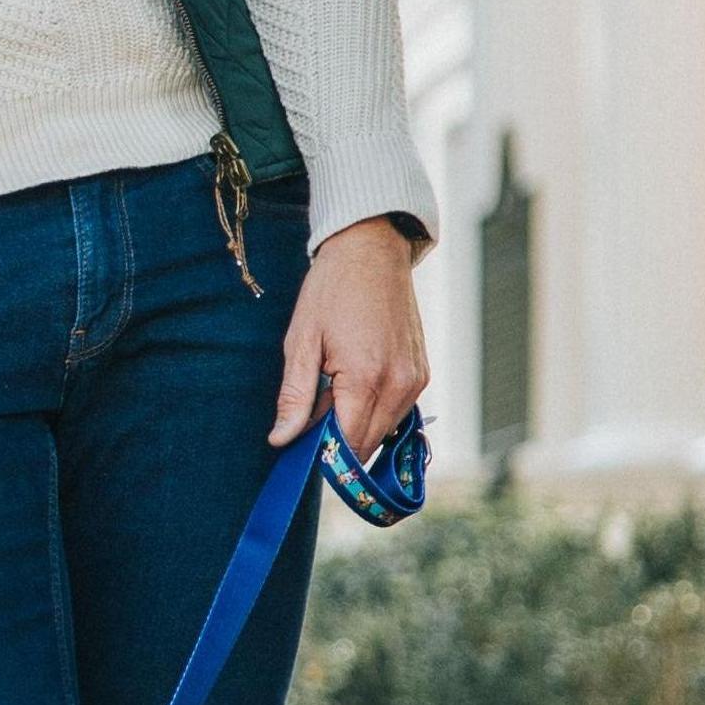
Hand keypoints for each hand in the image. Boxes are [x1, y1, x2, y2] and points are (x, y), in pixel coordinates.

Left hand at [271, 218, 426, 458]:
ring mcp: (416, 380)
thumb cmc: (331, 291)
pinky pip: (397, 410)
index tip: (299, 445)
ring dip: (356, 423)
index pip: (347, 445)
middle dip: (337, 440)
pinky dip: (373, 408)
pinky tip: (353, 382)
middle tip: (310, 411)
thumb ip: (294, 397)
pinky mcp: (422, 372)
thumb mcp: (301, 343)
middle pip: (367, 443)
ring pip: (384, 429)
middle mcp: (400, 385)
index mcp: (367, 379)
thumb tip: (282, 439)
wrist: (371, 252)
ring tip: (332, 387)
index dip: (321, 453)